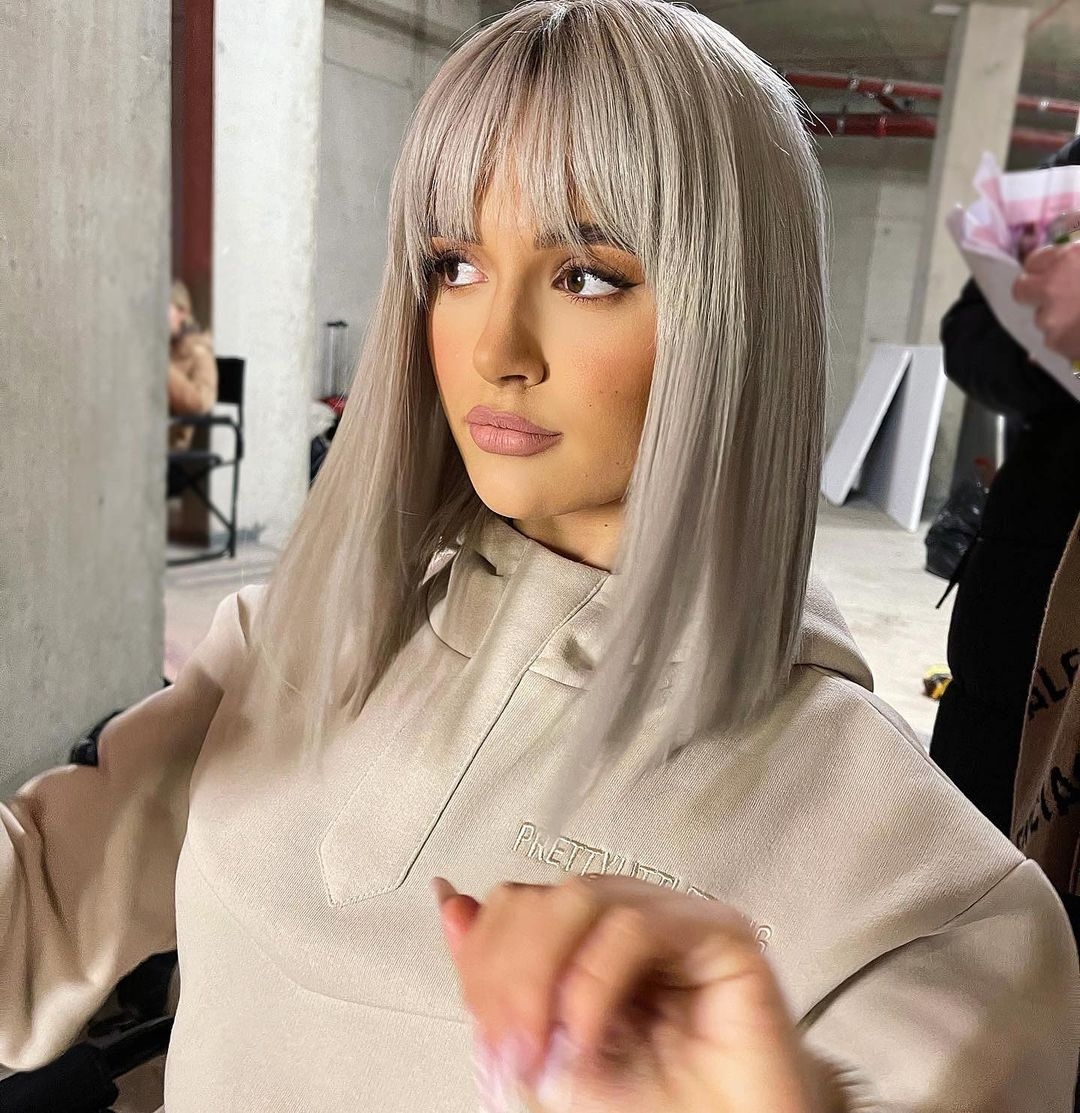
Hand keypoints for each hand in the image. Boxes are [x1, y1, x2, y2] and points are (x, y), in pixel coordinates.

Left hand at [434, 876, 836, 1112]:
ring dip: (543, 977)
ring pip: (583, 896)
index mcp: (584, 937)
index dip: (483, 958)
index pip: (514, 904)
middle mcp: (626, 916)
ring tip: (545, 1050)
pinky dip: (593, 984)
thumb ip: (496, 981)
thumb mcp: (544, 1052)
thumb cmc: (647, 1108)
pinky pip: (637, 928)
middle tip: (510, 1051)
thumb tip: (449, 901)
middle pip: (541, 895)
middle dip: (507, 973)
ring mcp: (673, 918)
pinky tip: (584, 1037)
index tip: (482, 1034)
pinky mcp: (718, 933)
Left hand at [1012, 240, 1079, 359]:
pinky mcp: (1057, 343)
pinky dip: (1069, 340)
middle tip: (1057, 297)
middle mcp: (1052, 285)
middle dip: (1035, 293)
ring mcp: (1051, 317)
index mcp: (1069, 257)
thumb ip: (1079, 247)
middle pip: (1022, 289)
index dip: (1044, 267)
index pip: (1034, 260)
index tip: (1053, 272)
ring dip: (1059, 318)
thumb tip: (1072, 239)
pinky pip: (1055, 341)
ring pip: (1042, 317)